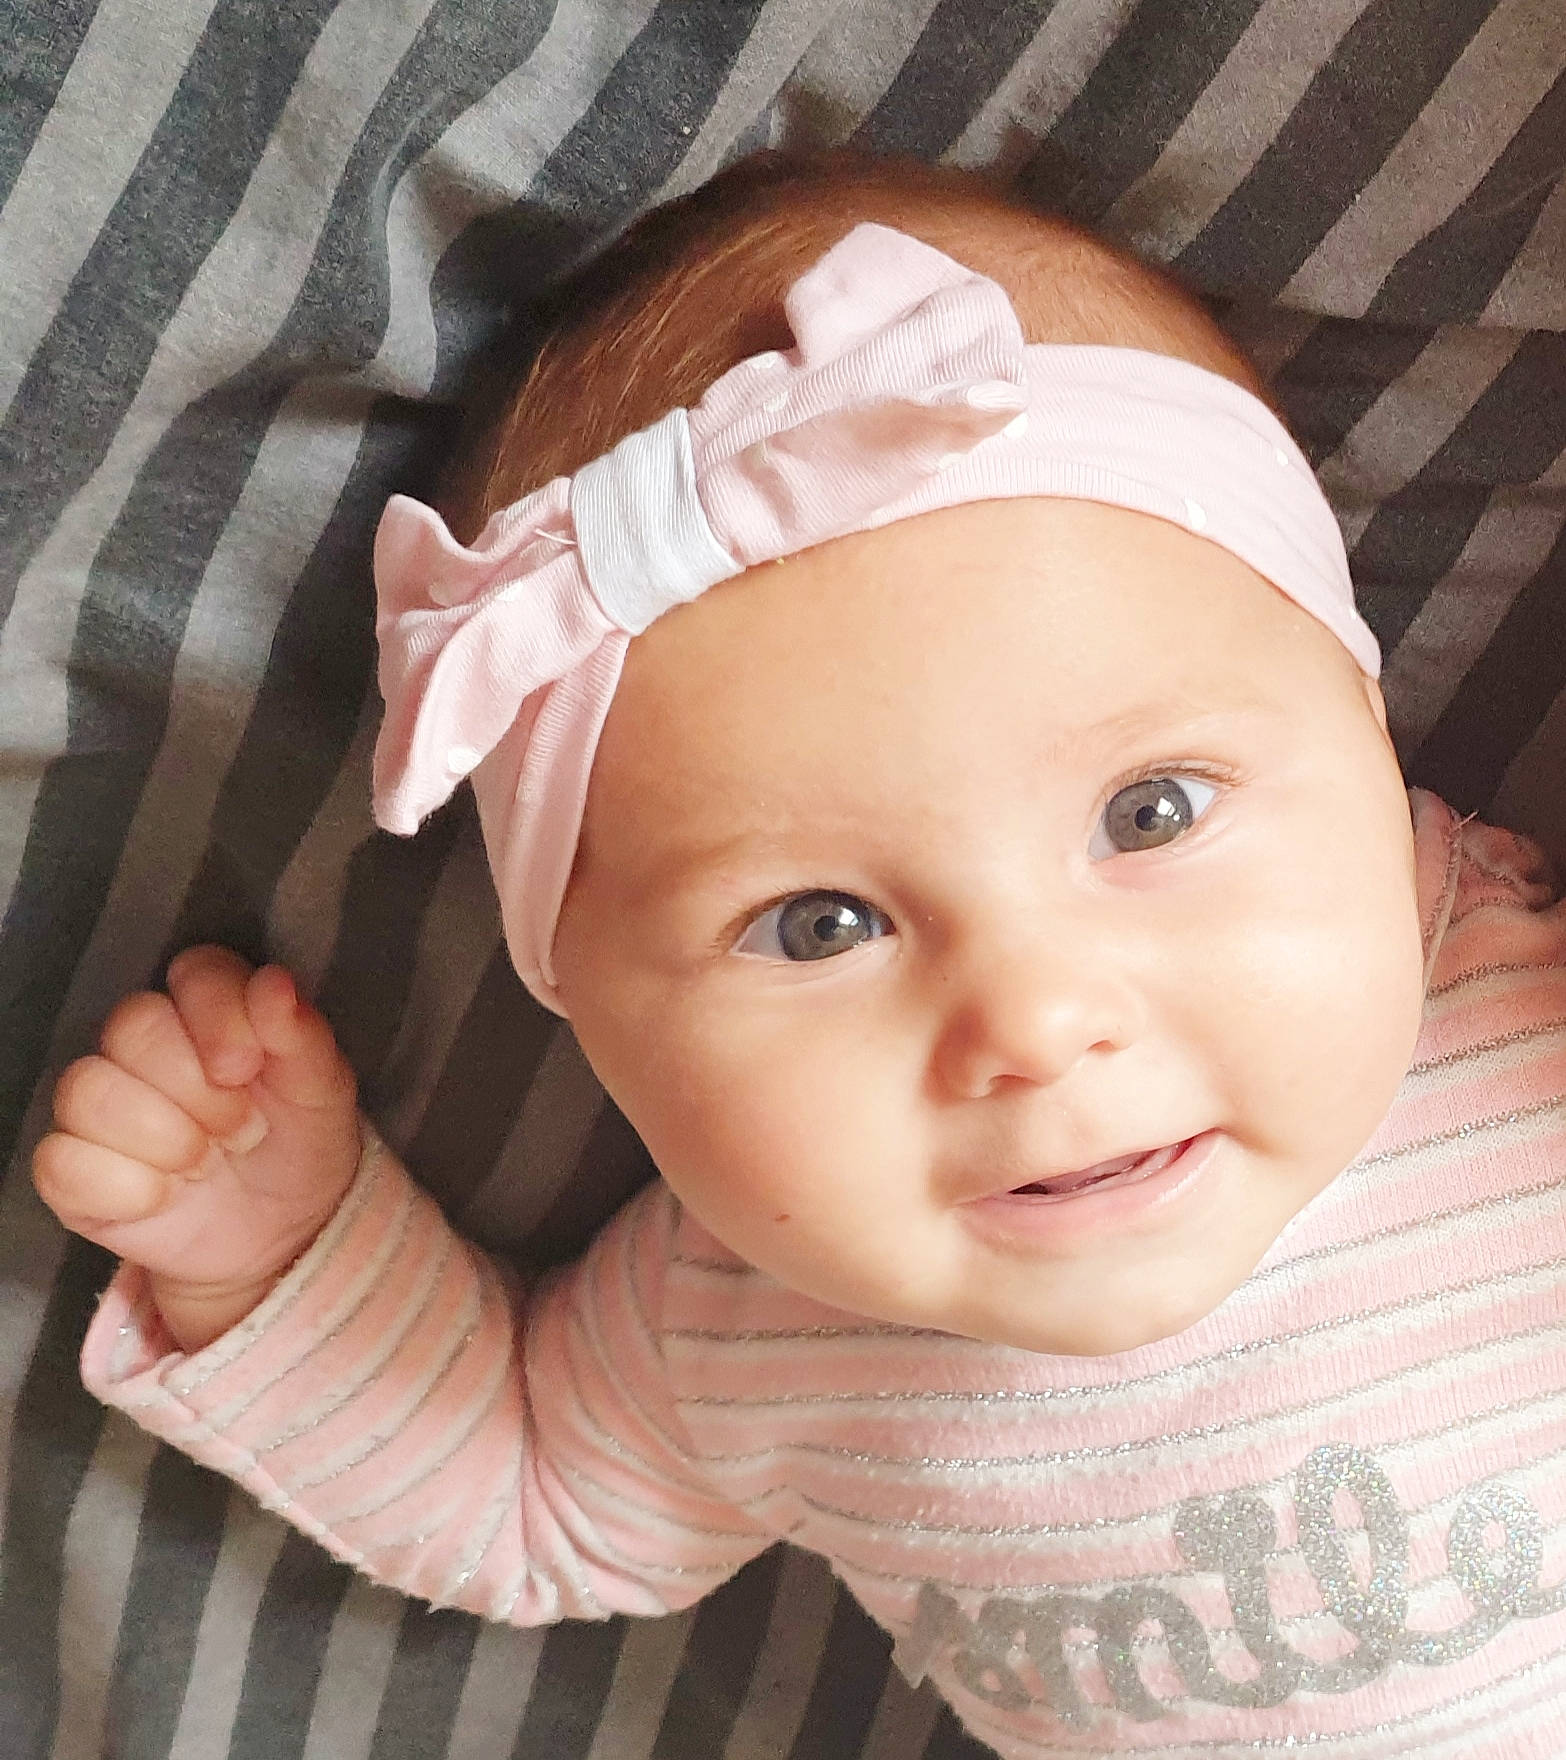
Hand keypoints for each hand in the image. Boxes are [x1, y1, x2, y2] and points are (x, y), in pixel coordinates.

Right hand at [34, 947, 361, 1350]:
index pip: (193, 971)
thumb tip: (274, 983)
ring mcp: (102, 1104)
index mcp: (211, 1007)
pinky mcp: (72, 1166)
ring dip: (163, 1138)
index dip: (219, 1017)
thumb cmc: (300, 1140)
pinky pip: (61, 1159)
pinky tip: (167, 1195)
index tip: (248, 1069)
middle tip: (242, 1128)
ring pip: (88, 1088)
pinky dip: (125, 1187)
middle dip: (198, 1089)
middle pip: (132, 1025)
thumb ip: (301, 1033)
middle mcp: (146, 1044)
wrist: (285, 1230)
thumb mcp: (322, 1089)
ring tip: (206, 1161)